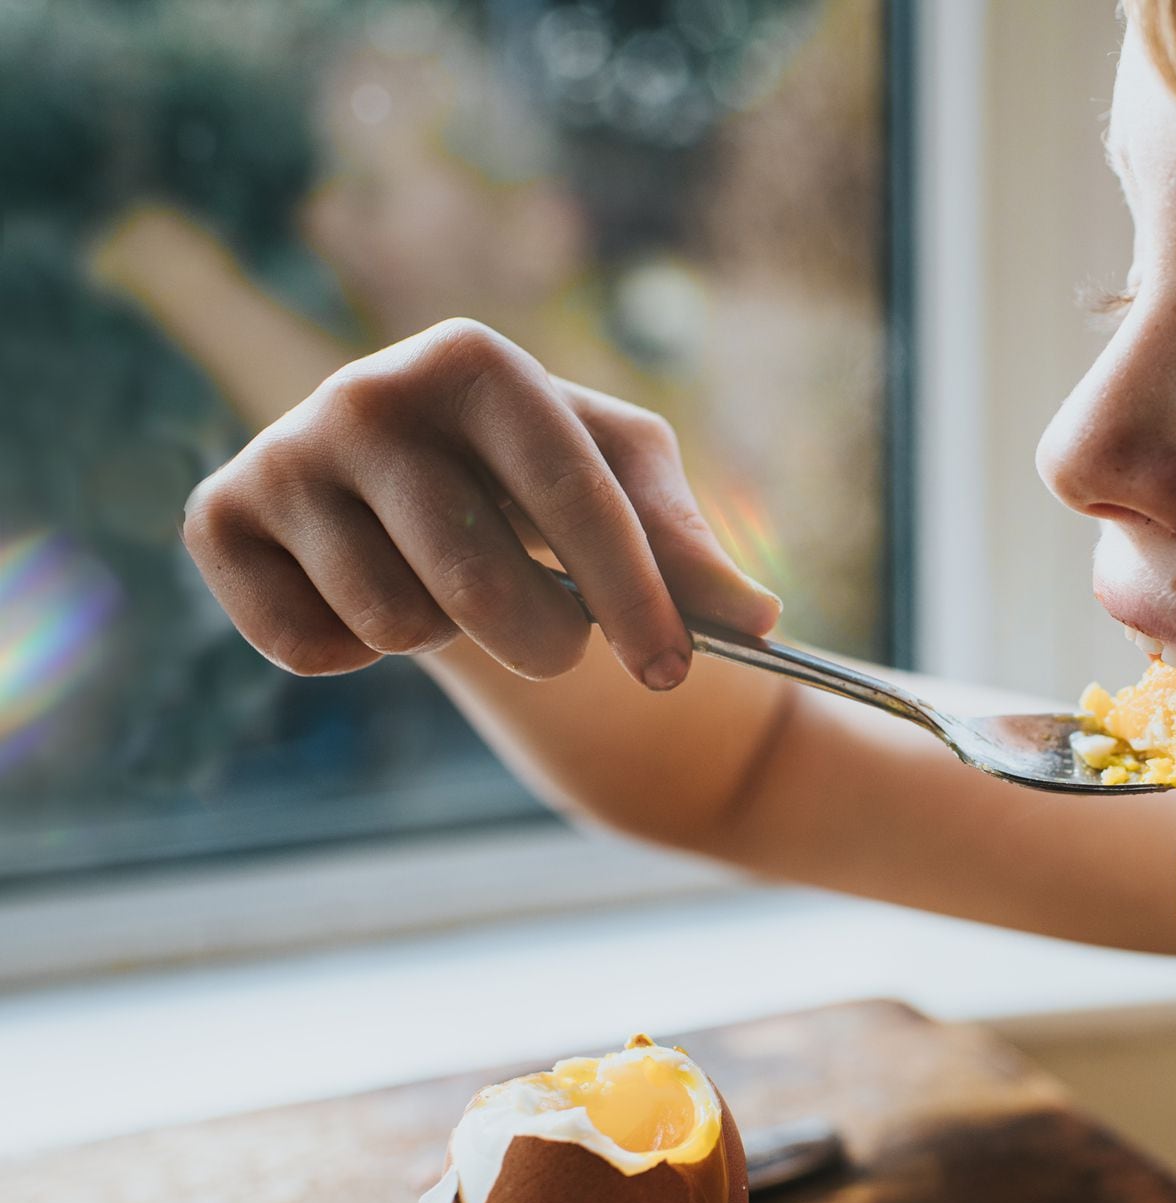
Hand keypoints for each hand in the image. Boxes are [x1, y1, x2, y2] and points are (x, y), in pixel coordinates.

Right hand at [184, 318, 779, 689]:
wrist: (413, 474)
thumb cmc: (540, 474)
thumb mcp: (627, 487)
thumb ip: (690, 548)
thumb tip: (758, 617)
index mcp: (477, 360)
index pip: (571, 492)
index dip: (633, 593)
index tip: (675, 670)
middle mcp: (366, 390)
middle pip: (480, 578)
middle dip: (547, 642)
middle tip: (562, 646)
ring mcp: (283, 451)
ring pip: (395, 620)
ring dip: (445, 639)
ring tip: (446, 586)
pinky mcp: (218, 517)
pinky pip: (304, 646)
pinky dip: (351, 652)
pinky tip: (364, 595)